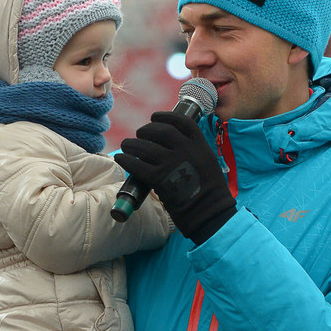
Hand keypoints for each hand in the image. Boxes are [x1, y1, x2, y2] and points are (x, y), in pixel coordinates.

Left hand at [117, 111, 235, 243]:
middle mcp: (185, 150)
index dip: (166, 116)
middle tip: (140, 133)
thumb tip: (171, 149)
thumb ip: (194, 154)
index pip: (182, 121)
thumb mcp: (209, 164)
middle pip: (160, 130)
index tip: (155, 117)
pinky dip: (126, 160)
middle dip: (147, 129)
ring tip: (126, 145)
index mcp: (200, 145)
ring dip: (132, 144)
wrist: (209, 214)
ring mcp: (171, 163)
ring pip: (145, 146)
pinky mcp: (159, 179)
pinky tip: (121, 158)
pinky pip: (137, 165)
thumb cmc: (210, 193)